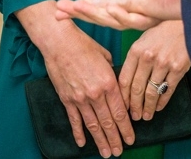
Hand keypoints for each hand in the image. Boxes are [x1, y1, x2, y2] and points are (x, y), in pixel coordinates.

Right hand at [16, 2, 133, 156]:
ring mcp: (80, 98)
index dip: (126, 128)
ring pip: (92, 125)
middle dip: (115, 139)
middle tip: (120, 151)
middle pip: (108, 122)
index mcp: (109, 83)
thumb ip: (113, 74)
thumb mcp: (105, 56)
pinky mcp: (66, 99)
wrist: (59, 42)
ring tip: (107, 153)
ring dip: (100, 141)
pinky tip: (82, 143)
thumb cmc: (83, 45)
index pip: (120, 112)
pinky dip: (78, 133)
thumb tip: (117, 86)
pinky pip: (74, 120)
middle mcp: (96, 94)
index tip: (130, 139)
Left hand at [118, 21, 190, 120]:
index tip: (122, 105)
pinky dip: (162, 102)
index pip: (125, 79)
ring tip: (145, 116)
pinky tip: (158, 107)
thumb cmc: (164, 31)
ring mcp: (163, 64)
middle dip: (134, 105)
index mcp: (136, 49)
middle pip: (137, 88)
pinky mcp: (178, 69)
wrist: (187, 24)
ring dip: (147, 107)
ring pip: (152, 92)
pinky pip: (167, 90)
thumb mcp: (144, 38)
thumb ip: (135, 56)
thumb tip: (126, 78)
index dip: (123, 96)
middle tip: (134, 116)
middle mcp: (148, 57)